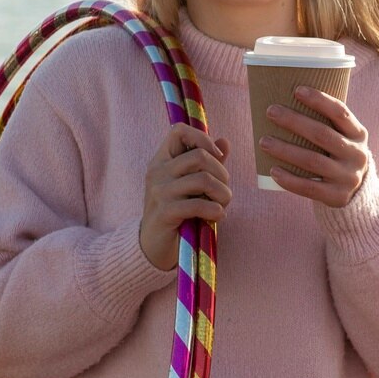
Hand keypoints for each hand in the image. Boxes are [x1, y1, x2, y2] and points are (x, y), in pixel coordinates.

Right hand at [141, 123, 231, 269]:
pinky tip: (216, 216)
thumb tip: (224, 141)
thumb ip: (208, 164)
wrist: (154, 247)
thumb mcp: (192, 185)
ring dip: (222, 194)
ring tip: (222, 205)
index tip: (217, 157)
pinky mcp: (164, 213)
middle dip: (222, 174)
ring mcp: (159, 192)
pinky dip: (215, 210)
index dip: (203, 138)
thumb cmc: (178, 213)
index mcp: (162, 160)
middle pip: (199, 156)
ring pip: (203, 179)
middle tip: (224, 191)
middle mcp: (157, 172)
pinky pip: (198, 204)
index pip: (179, 131)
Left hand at [261, 87, 372, 207]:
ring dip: (285, 150)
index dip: (319, 100)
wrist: (358, 192)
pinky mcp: (336, 196)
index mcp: (359, 134)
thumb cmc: (339, 154)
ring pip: (313, 161)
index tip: (297, 90)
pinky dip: (289, 179)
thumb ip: (325, 123)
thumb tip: (286, 100)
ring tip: (264, 141)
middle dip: (294, 121)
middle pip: (322, 135)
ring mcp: (347, 177)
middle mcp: (356, 155)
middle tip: (271, 111)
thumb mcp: (343, 137)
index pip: (340, 112)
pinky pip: (309, 187)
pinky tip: (272, 171)